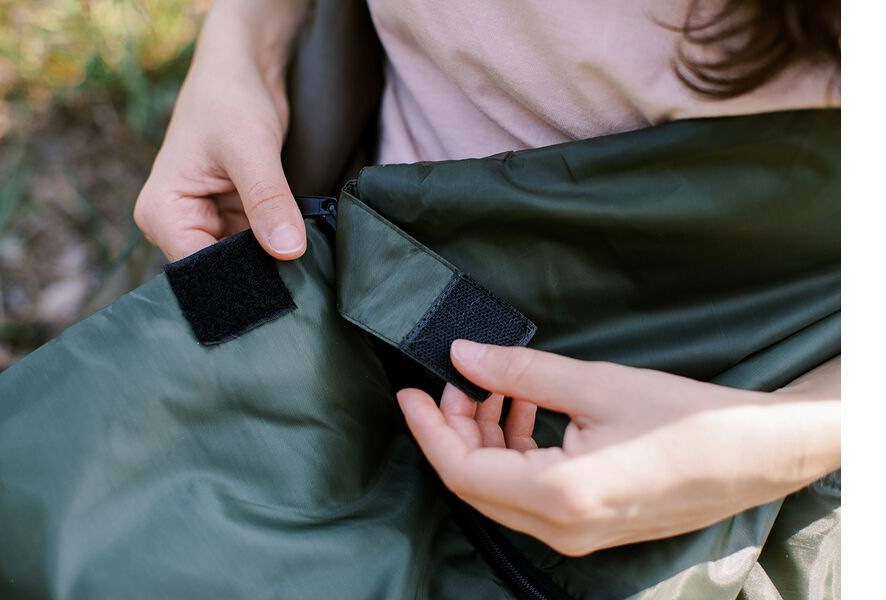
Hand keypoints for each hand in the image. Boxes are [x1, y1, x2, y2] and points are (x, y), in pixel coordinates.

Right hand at [134, 0, 309, 261]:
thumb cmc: (230, 98)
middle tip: (300, 281)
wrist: (243, 69)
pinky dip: (278, 247)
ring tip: (304, 265)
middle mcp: (178, 225)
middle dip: (258, 274)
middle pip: (220, 273)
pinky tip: (301, 249)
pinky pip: (257, 247)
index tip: (280, 287)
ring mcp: (206, 224)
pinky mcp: (233, 219)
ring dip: (272, 262)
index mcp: (162, 212)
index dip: (238, 282)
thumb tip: (288, 250)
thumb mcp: (251, 149)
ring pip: (244, 263)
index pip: (197, 269)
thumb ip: (267, 200)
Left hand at [397, 341, 839, 555]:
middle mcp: (561, 528)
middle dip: (456, 429)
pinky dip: (515, 452)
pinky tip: (526, 409)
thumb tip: (465, 356)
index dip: (428, 428)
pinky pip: (531, 494)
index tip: (409, 391)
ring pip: (501, 489)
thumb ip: (521, 372)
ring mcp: (576, 535)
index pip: (461, 469)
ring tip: (496, 386)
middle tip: (459, 378)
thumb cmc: (686, 420)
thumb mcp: (595, 384)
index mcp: (558, 496)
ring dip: (486, 438)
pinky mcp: (590, 526)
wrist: (755, 455)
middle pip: (475, 483)